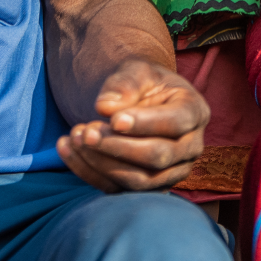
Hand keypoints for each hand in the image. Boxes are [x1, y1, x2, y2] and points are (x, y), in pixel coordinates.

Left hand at [55, 58, 207, 192]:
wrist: (138, 100)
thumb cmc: (141, 83)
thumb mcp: (136, 70)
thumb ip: (125, 83)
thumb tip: (106, 107)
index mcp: (195, 112)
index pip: (175, 123)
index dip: (144, 123)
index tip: (112, 119)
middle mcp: (190, 147)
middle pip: (158, 157)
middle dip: (118, 146)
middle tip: (86, 131)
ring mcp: (171, 172)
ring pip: (139, 180)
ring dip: (101, 162)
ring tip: (74, 137)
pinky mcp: (147, 188)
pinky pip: (118, 190)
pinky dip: (89, 173)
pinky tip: (66, 149)